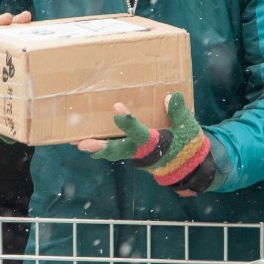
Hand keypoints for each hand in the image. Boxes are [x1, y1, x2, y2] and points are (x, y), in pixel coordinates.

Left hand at [78, 92, 218, 195]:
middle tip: (84, 144)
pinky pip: (114, 150)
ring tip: (75, 142)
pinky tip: (85, 140)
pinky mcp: (132, 154)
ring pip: (112, 152)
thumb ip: (178, 113)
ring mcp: (135, 155)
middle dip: (100, 146)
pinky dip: (100, 146)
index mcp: (155, 144)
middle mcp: (141, 153)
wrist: (188, 168)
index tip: (116, 107)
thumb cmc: (188, 146)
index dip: (128, 121)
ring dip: (95, 147)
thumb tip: (171, 95)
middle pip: (118, 149)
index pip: (139, 133)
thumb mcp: (188, 128)